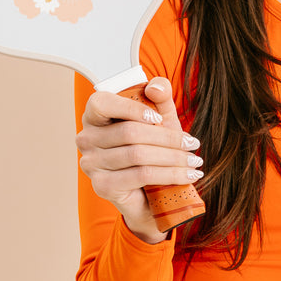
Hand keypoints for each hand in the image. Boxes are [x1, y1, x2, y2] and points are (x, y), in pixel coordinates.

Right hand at [77, 78, 202, 242]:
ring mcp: (91, 164)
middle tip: (192, 143)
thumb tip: (155, 87)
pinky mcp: (102, 186)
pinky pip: (141, 175)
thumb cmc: (152, 147)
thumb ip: (160, 95)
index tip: (160, 118)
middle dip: (168, 137)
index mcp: (94, 115)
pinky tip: (187, 175)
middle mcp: (86, 138)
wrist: (149, 192)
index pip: (104, 104)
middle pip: (130, 132)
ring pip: (138, 155)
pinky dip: (169, 174)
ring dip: (173, 158)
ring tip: (195, 161)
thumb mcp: (160, 117)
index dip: (133, 108)